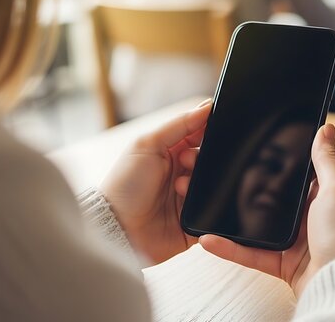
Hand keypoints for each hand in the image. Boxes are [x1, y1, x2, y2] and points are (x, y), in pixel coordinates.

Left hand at [101, 99, 210, 263]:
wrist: (119, 228)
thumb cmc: (125, 185)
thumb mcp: (147, 145)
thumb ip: (178, 125)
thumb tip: (206, 107)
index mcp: (172, 152)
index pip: (199, 134)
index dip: (208, 128)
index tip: (213, 125)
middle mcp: (183, 173)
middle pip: (210, 158)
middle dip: (202, 158)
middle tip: (185, 162)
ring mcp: (191, 196)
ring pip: (214, 182)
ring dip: (200, 182)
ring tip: (179, 187)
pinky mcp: (198, 220)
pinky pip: (216, 209)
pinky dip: (207, 204)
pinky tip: (189, 204)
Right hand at [199, 123, 334, 295]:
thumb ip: (327, 160)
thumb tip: (326, 129)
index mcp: (326, 196)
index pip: (300, 173)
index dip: (281, 161)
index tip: (257, 148)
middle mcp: (310, 217)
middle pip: (274, 198)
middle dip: (249, 189)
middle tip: (223, 173)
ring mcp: (293, 240)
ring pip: (256, 225)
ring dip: (231, 218)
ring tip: (210, 204)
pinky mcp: (280, 262)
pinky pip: (249, 252)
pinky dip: (229, 248)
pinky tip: (208, 239)